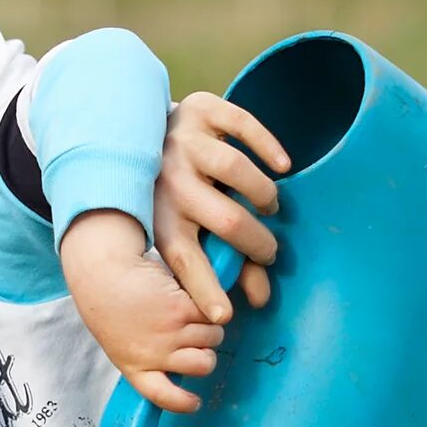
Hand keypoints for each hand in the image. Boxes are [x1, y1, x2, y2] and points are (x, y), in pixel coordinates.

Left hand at [58, 211, 225, 413]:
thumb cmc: (110, 303)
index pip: (162, 396)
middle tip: (196, 335)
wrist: (103, 272)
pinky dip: (206, 303)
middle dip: (207, 351)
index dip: (182, 402)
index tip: (195, 403)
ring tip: (188, 309)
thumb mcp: (121, 342)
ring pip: (213, 337)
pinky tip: (187, 294)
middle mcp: (155, 354)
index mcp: (135, 367)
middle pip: (203, 365)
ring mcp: (170, 332)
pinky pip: (211, 313)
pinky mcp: (182, 309)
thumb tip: (177, 366)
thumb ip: (145, 358)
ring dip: (209, 323)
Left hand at [152, 92, 288, 322]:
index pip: (185, 261)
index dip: (205, 289)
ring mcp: (184, 142)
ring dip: (264, 194)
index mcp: (160, 216)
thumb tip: (260, 298)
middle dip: (258, 244)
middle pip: (226, 221)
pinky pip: (243, 126)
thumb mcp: (184, 228)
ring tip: (269, 207)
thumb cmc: (175, 194)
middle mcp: (170, 180)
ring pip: (236, 171)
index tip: (224, 316)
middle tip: (269, 252)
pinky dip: (268, 145)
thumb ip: (222, 262)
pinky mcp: (202, 109)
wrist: (143, 127)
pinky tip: (282, 166)